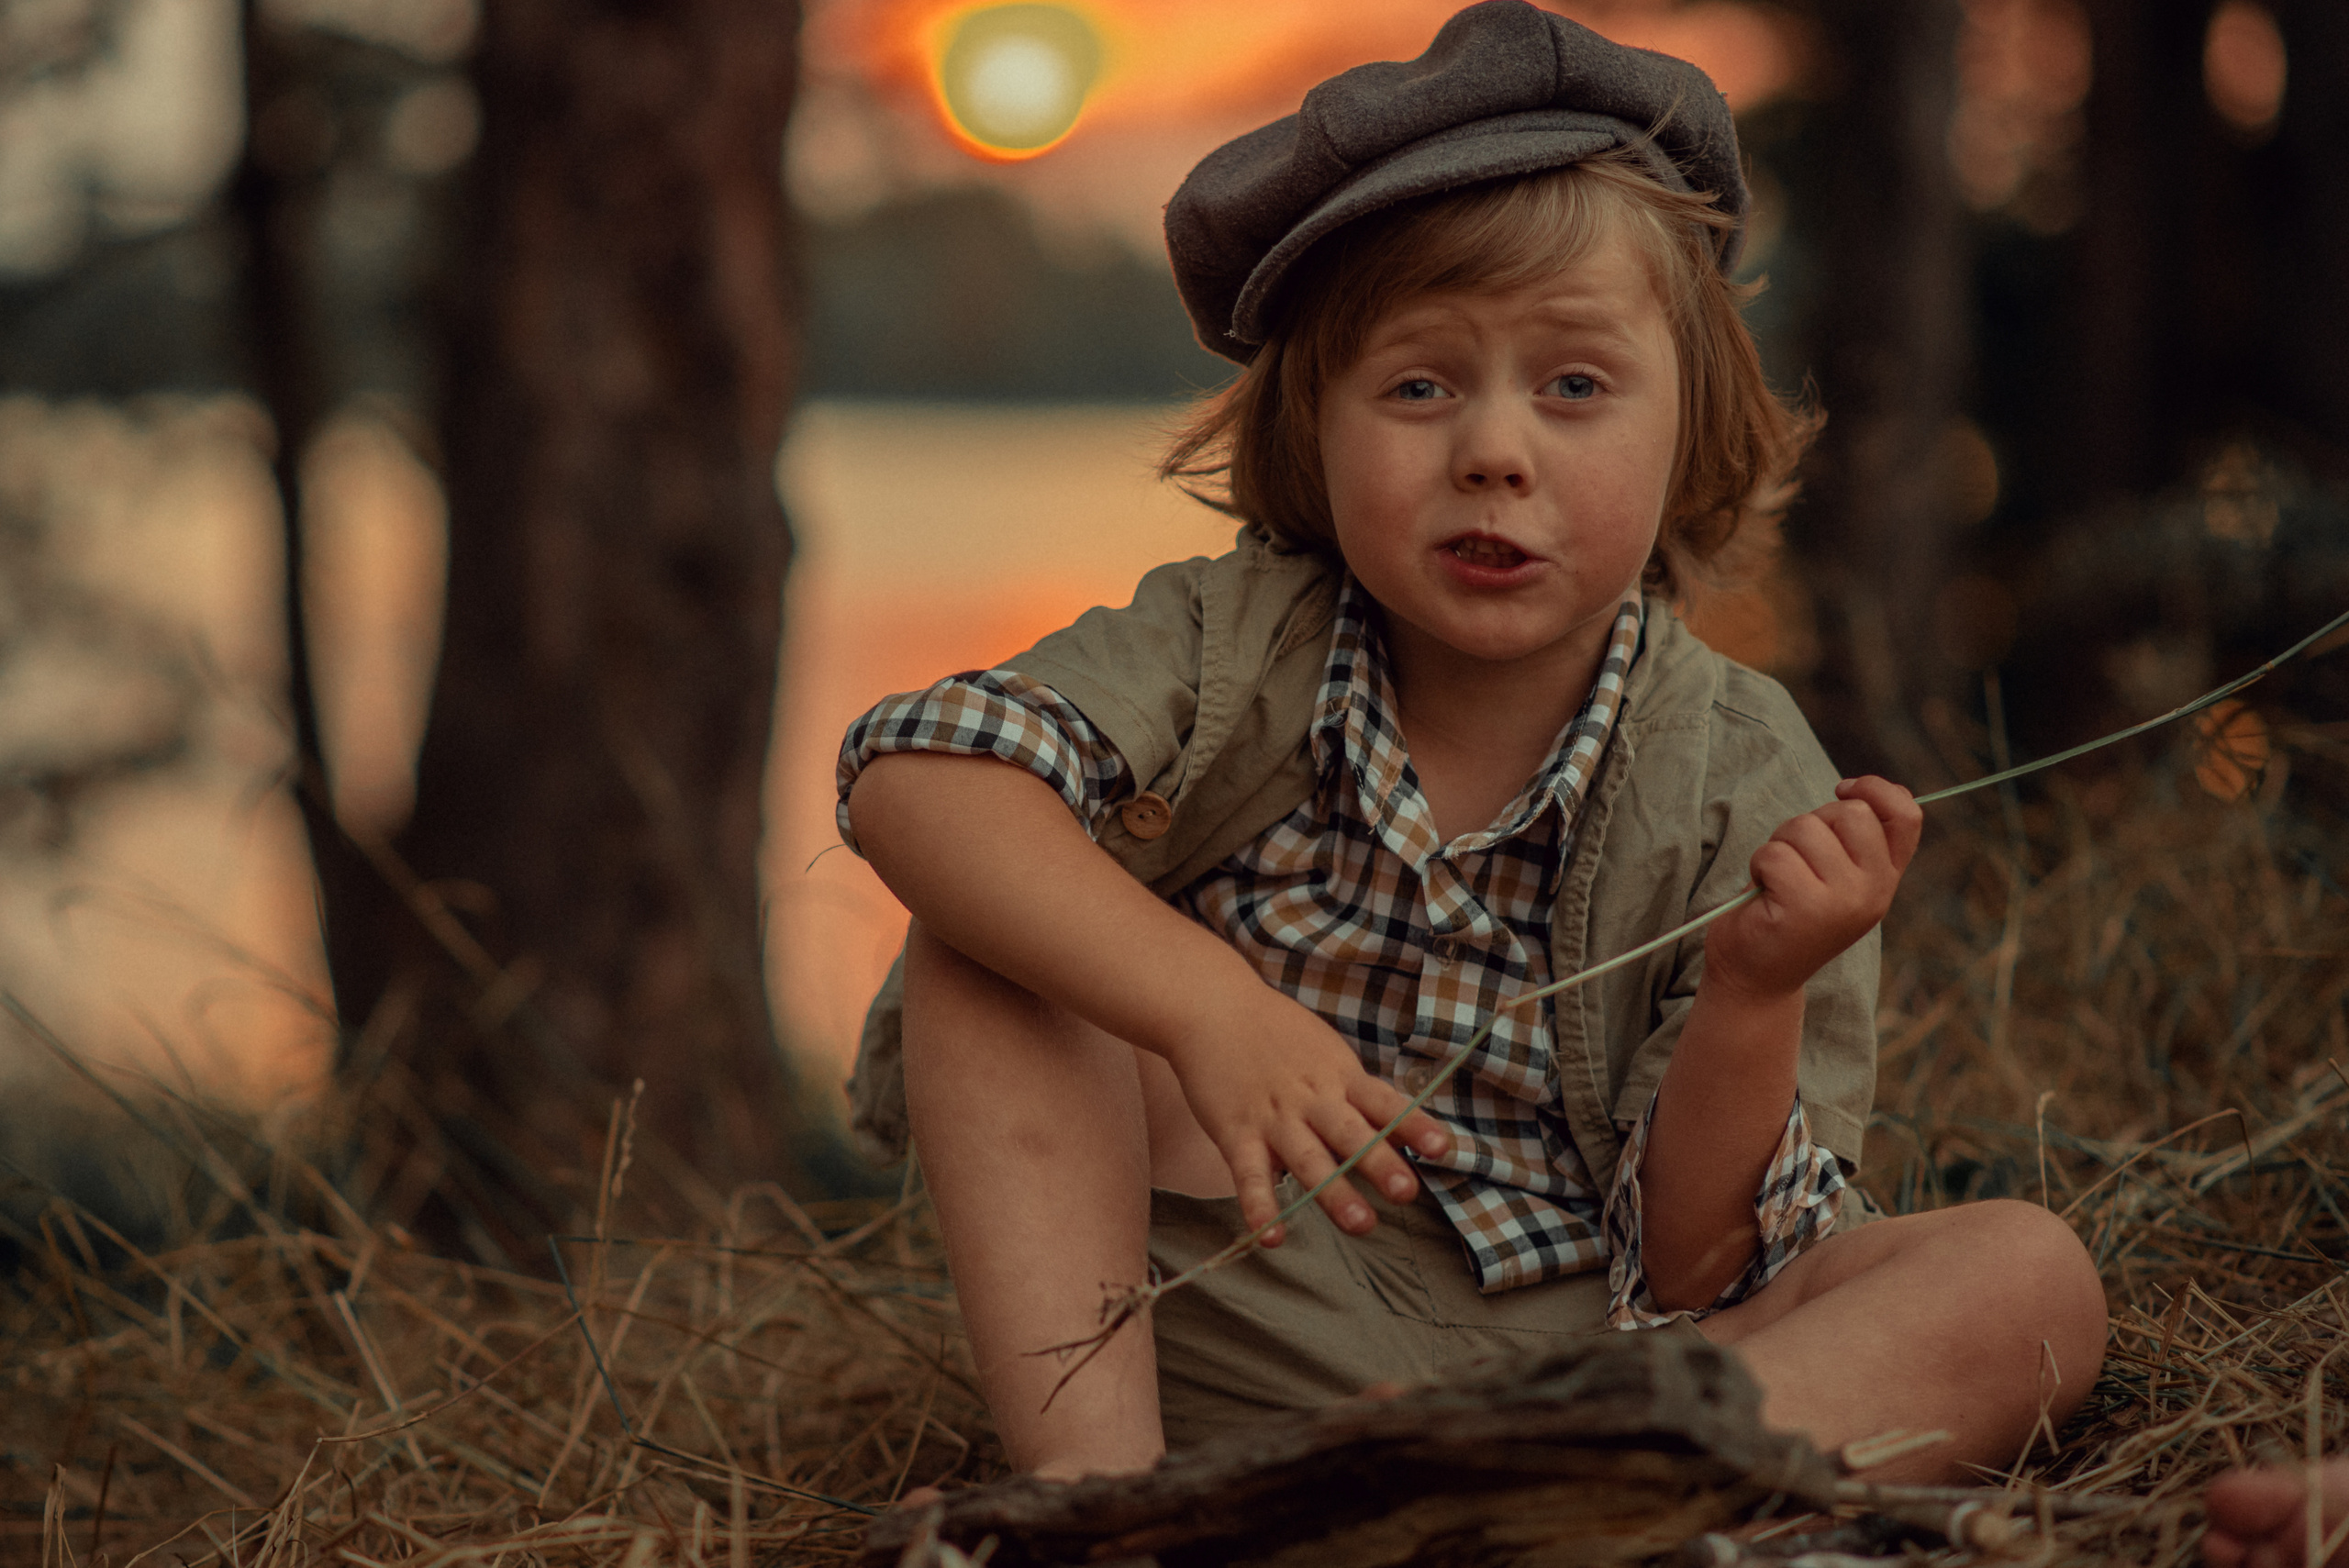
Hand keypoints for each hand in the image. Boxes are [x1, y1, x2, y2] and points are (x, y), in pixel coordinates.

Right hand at [1162, 987, 1451, 1244]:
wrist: (1212, 1007)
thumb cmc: (1275, 1033)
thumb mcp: (1325, 1052)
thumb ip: (1356, 1093)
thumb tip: (1401, 1129)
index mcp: (1339, 1076)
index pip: (1384, 1102)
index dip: (1413, 1125)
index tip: (1442, 1148)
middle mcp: (1311, 1099)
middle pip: (1351, 1133)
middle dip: (1379, 1163)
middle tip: (1407, 1192)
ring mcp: (1273, 1117)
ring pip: (1307, 1158)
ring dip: (1334, 1192)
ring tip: (1361, 1224)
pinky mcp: (1235, 1132)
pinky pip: (1249, 1174)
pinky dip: (1259, 1206)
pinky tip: (1271, 1237)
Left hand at [1703, 776, 1922, 1004]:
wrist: (1757, 977)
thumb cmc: (1789, 913)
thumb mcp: (1834, 875)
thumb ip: (1854, 840)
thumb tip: (1857, 789)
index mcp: (1886, 878)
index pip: (1906, 815)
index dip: (1877, 788)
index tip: (1843, 788)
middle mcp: (1875, 891)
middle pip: (1850, 812)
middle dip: (1811, 822)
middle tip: (1795, 859)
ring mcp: (1844, 901)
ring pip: (1806, 828)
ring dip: (1779, 845)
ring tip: (1778, 880)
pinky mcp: (1805, 908)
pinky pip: (1774, 853)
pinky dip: (1759, 866)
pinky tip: (1765, 894)